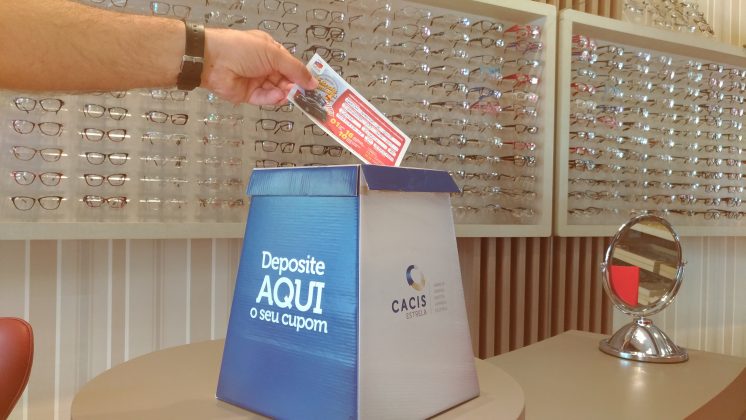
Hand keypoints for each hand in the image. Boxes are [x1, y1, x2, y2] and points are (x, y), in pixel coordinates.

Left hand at [200, 28, 317, 104]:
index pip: (290, 63)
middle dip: (296, 86)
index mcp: (269, 50)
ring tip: (293, 95)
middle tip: (308, 94)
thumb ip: (295, 69)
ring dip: (285, 93)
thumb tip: (313, 81)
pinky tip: (279, 96)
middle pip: (285, 79)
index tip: (313, 83)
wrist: (212, 60)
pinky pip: (265, 98)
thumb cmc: (241, 49)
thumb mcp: (273, 54)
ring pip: (277, 90)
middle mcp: (263, 65)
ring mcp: (256, 80)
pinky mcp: (249, 94)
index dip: (301, 73)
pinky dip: (273, 98)